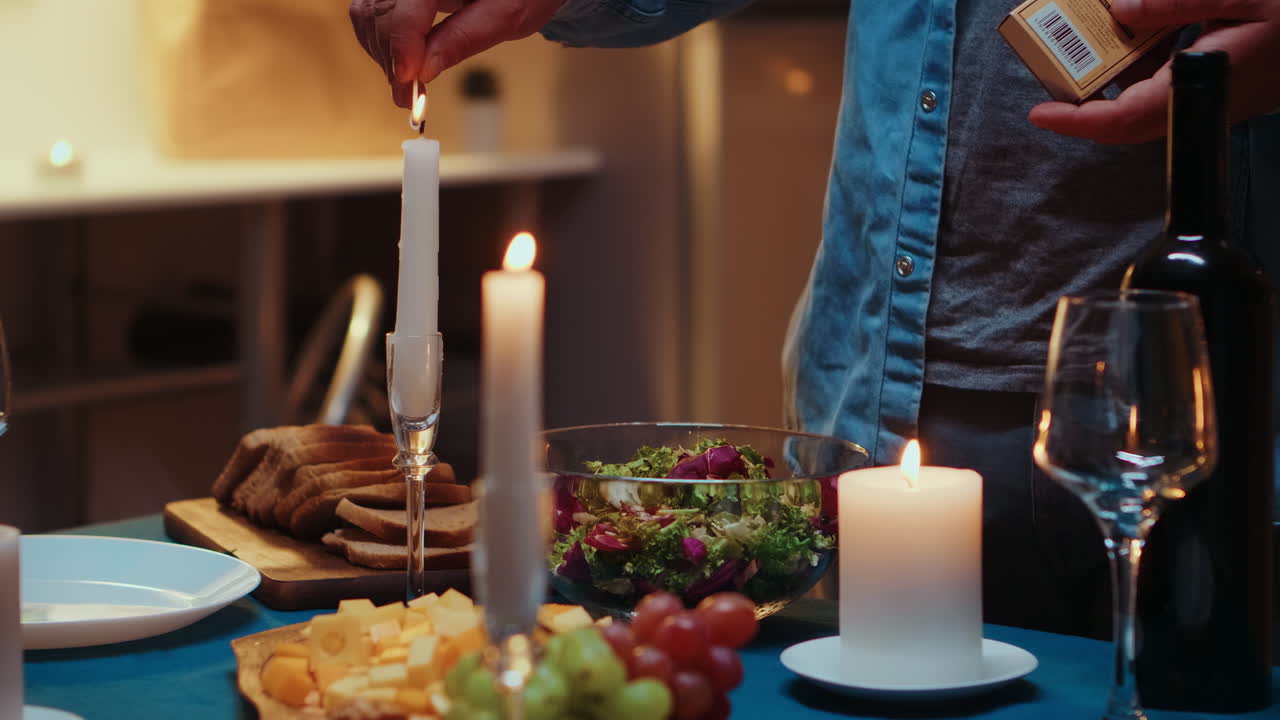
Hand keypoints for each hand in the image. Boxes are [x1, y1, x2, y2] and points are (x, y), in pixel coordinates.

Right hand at [349, 0, 566, 106]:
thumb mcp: (508, 14)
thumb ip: (465, 38)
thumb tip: (424, 71)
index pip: (402, 8)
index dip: (401, 49)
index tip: (409, 85)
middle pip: (379, 13)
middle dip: (392, 59)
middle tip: (409, 98)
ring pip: (368, 14)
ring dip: (385, 54)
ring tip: (410, 85)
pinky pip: (371, 12)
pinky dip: (383, 42)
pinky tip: (405, 64)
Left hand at [1027, 0, 1279, 143]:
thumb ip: (1180, 1)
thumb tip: (1121, 9)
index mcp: (1205, 87)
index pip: (1124, 120)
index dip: (1077, 121)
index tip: (1039, 113)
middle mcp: (1204, 102)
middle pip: (1127, 115)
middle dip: (1086, 95)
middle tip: (1053, 64)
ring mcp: (1215, 96)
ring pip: (1148, 95)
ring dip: (1116, 70)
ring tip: (1087, 39)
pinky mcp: (1224, 83)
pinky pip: (1171, 78)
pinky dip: (1148, 55)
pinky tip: (1139, 26)